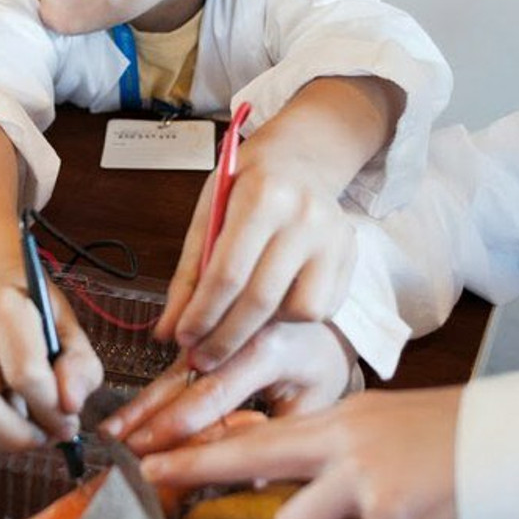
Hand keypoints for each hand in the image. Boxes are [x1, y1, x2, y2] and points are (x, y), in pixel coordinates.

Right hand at [0, 280, 102, 450]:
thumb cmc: (35, 314)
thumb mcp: (70, 329)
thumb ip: (81, 367)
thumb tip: (69, 407)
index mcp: (1, 310)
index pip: (25, 376)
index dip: (52, 409)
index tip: (69, 418)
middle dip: (19, 436)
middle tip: (48, 435)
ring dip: (8, 438)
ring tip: (30, 418)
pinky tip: (5, 410)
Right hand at [102, 319, 361, 454]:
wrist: (322, 323)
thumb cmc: (319, 368)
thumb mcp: (315, 401)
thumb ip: (281, 433)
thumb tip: (249, 477)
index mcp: (267, 348)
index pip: (214, 392)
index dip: (178, 424)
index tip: (150, 451)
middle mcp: (233, 334)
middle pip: (181, 381)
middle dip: (146, 417)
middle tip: (116, 446)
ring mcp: (214, 333)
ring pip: (170, 374)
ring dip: (139, 406)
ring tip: (108, 434)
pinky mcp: (202, 339)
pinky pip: (173, 369)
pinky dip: (149, 396)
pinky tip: (125, 417)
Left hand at [140, 388, 466, 518]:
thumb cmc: (483, 450)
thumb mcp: (406, 442)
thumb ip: (359, 466)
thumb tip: (332, 513)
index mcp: (351, 419)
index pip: (265, 432)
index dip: (209, 447)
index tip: (160, 453)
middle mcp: (348, 435)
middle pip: (251, 452)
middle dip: (197, 465)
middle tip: (152, 472)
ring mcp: (363, 467)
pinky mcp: (387, 504)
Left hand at [155, 156, 356, 369]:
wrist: (300, 159)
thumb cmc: (246, 186)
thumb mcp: (208, 213)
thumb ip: (189, 274)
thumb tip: (167, 330)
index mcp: (263, 196)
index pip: (228, 273)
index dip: (202, 315)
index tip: (182, 339)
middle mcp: (306, 216)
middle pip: (261, 299)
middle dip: (226, 338)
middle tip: (203, 358)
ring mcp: (335, 237)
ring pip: (299, 312)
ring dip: (266, 328)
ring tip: (241, 321)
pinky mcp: (351, 256)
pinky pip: (322, 309)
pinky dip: (292, 318)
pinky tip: (273, 306)